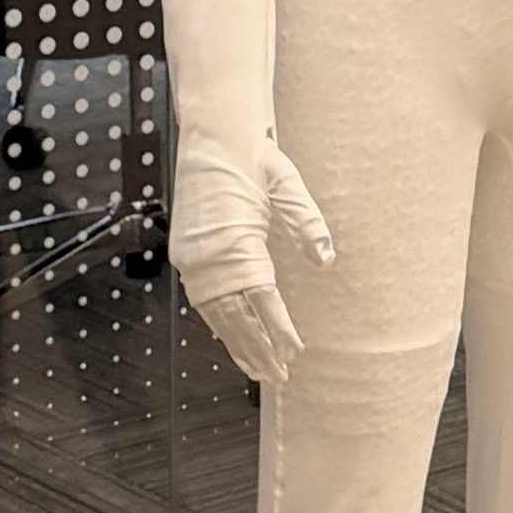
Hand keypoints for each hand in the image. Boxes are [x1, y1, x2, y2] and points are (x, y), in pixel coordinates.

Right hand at [174, 139, 333, 384]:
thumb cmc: (253, 158)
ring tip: (260, 370)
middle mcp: (207, 258)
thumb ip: (306, 223)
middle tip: (281, 377)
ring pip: (217, 314)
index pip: (261, 299)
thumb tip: (325, 258)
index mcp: (234, 243)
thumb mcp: (286, 184)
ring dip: (239, 343)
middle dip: (259, 349)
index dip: (279, 329)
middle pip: (236, 317)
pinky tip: (233, 339)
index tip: (295, 353)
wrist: (212, 135)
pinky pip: (203, 301)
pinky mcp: (186, 255)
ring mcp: (193, 259)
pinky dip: (220, 323)